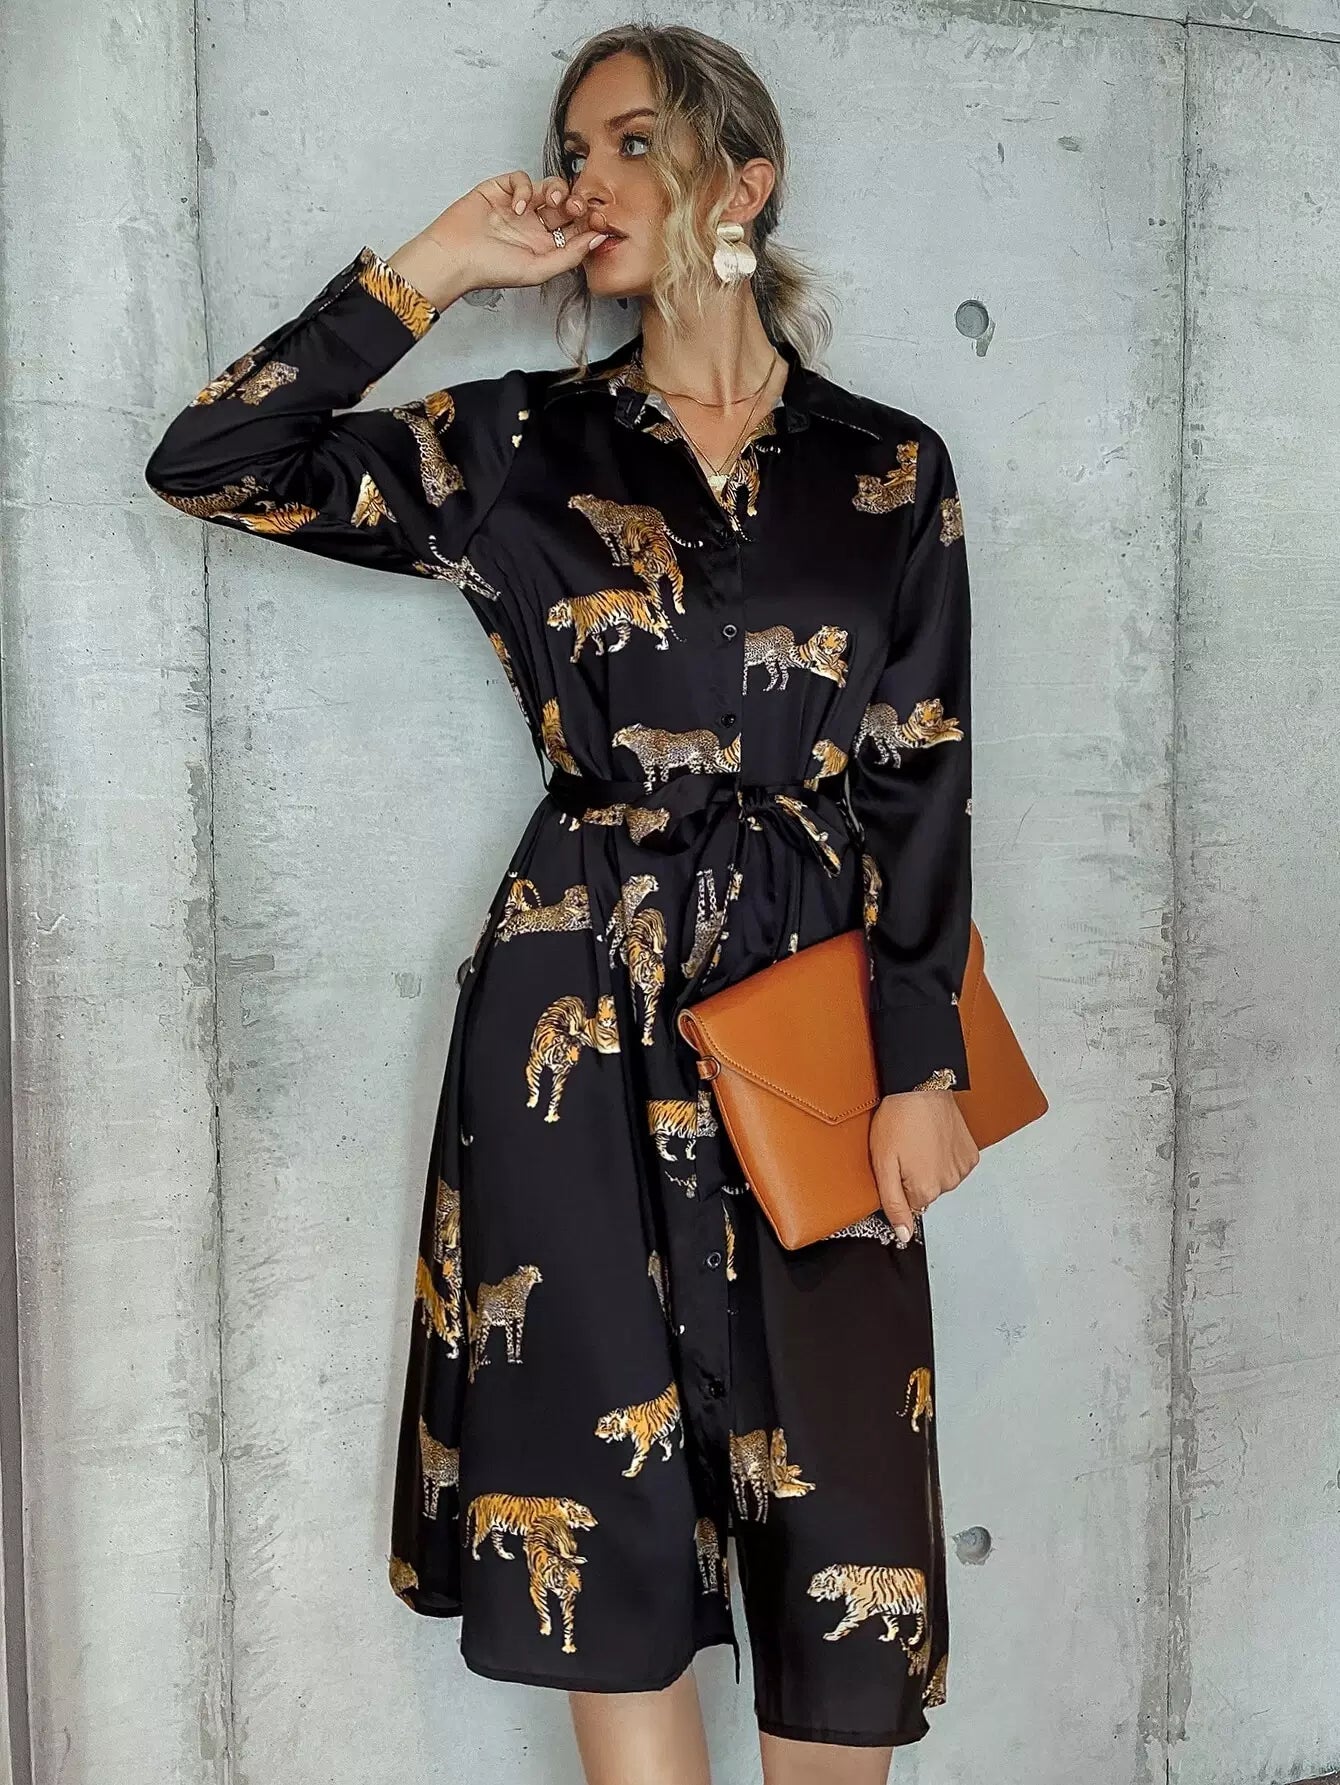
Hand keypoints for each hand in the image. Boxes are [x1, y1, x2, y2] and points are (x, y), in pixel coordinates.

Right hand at [399, 171, 609, 305]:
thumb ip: (570, 256)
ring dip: (556, 191)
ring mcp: (519, 206)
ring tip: (551, 202)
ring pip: (549, 187)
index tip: (598, 220)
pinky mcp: (501, 189)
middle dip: (576, 203)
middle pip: (567, 205)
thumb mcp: (538, 270)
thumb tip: (598, 239)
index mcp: (545, 246)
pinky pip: (522, 179)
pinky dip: (524, 189)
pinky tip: (517, 206)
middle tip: (576, 208)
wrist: (455, 257)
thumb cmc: (490, 269)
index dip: (589, 222)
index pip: (576, 229)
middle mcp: (534, 226)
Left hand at [869, 1089, 978, 1246]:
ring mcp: (962, 1169)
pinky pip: (954, 1165)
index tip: (895, 1164)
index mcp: (925, 1190)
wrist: (920, 1087)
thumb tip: (904, 1235)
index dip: (898, 1184)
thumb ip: (893, 1204)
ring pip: (940, 1179)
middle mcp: (948, 1184)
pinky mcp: (970, 1154)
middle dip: (913, 1176)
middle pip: (925, 1193)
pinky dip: (945, 1156)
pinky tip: (934, 1138)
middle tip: (904, 1149)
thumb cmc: (897, 1119)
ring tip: (919, 1140)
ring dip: (930, 1165)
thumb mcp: (883, 1164)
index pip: (908, 1205)